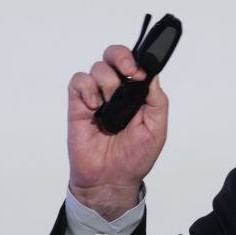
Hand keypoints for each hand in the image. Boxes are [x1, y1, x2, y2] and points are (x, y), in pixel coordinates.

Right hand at [67, 44, 168, 218]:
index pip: (136, 63)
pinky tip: (95, 106)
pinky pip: (78, 81)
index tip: (140, 74)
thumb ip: (157, 100)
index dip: (137, 60)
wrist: (111, 179)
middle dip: (121, 57)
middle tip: (128, 73)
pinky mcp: (78, 105)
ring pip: (98, 67)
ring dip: (107, 82)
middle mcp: (117, 91)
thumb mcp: (157, 128)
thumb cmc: (134, 157)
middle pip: (114, 55)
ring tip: (110, 105)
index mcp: (137, 94)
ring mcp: (97, 96)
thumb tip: (151, 74)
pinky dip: (87, 88)